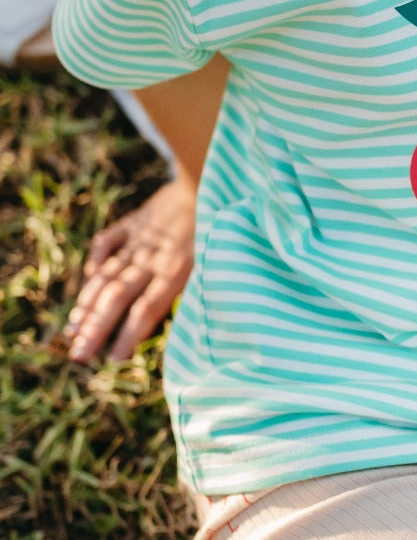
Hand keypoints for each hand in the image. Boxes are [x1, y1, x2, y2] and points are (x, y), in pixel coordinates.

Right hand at [65, 178, 196, 361]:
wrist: (211, 181)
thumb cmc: (219, 228)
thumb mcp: (214, 261)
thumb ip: (193, 290)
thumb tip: (179, 325)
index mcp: (176, 270)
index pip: (146, 310)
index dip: (128, 335)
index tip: (111, 359)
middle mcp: (153, 258)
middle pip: (119, 298)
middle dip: (96, 329)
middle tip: (78, 355)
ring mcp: (139, 240)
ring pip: (107, 275)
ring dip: (88, 304)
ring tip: (74, 330)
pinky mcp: (133, 221)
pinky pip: (107, 242)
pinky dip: (96, 260)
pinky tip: (88, 280)